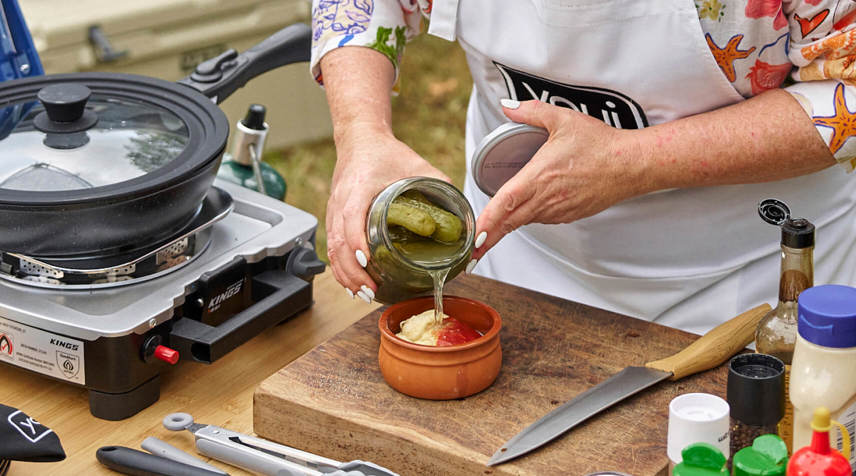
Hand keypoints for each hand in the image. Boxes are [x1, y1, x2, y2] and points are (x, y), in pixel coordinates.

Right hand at [326, 125, 450, 300]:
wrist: (359, 140)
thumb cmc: (386, 153)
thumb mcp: (417, 165)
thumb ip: (440, 185)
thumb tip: (463, 216)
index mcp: (360, 186)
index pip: (352, 217)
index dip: (357, 241)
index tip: (368, 261)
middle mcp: (341, 200)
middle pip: (338, 242)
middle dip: (353, 271)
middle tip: (372, 289)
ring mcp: (334, 210)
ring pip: (332, 249)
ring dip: (345, 275)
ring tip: (364, 293)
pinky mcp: (333, 218)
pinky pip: (332, 248)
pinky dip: (340, 268)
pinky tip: (353, 284)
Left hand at [471, 100, 648, 260]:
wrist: (631, 165)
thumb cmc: (600, 144)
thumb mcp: (562, 119)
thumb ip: (531, 111)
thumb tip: (507, 106)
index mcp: (539, 177)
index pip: (504, 204)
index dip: (487, 221)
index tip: (474, 236)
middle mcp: (546, 199)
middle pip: (509, 221)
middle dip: (488, 235)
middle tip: (472, 250)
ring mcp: (558, 210)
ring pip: (525, 220)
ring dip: (508, 224)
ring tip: (491, 231)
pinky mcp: (570, 215)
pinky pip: (542, 218)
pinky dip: (530, 216)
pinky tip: (527, 209)